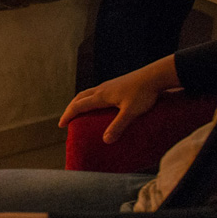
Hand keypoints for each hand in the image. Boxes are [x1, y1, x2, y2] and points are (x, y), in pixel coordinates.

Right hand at [58, 56, 177, 143]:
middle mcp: (102, 89)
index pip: (78, 106)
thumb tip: (105, 141)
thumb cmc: (143, 94)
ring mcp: (109, 85)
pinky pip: (97, 91)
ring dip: (80, 102)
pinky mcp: (117, 84)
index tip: (61, 125)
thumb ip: (118, 126)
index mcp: (101, 96)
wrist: (155, 76)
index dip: (68, 115)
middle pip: (80, 97)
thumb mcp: (130, 112)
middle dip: (71, 108)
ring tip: (80, 111)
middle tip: (67, 119)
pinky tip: (99, 103)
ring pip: (88, 93)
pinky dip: (90, 98)